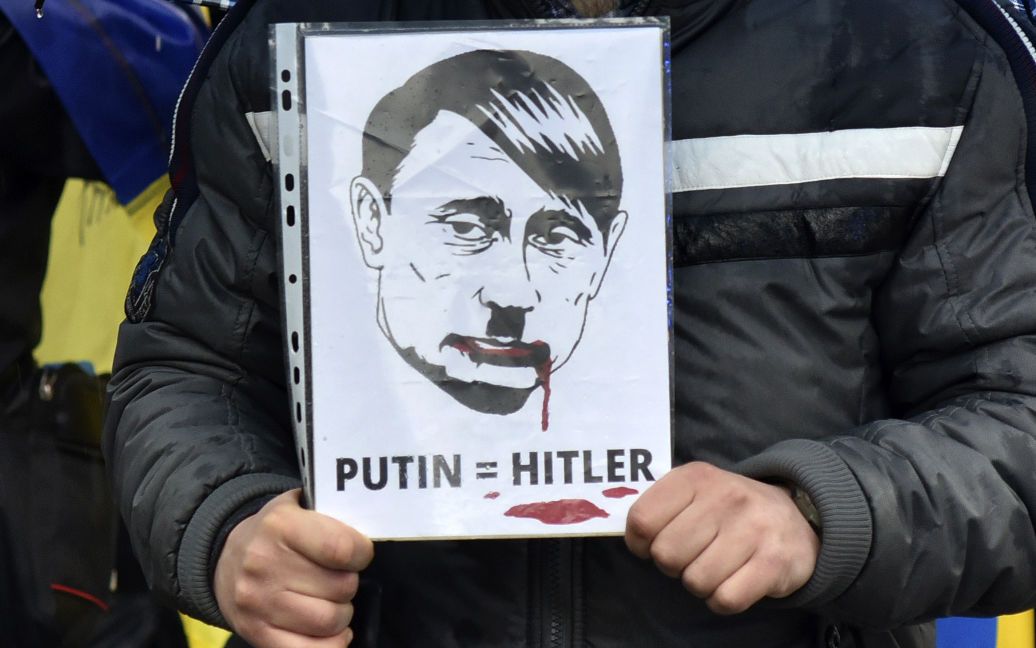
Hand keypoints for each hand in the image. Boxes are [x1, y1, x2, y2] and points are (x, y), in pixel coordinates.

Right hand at [214, 489, 373, 646]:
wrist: (226, 558)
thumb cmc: (277, 532)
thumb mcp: (298, 506)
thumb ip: (332, 514)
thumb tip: (371, 534)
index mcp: (280, 526)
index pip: (342, 548)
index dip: (362, 554)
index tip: (359, 554)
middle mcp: (265, 563)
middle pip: (341, 587)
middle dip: (349, 583)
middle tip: (339, 577)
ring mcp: (259, 602)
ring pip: (329, 621)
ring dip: (341, 614)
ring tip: (331, 600)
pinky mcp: (256, 632)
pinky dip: (331, 644)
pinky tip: (331, 631)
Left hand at [625, 462, 819, 614]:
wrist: (796, 517)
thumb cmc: (728, 510)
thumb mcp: (695, 492)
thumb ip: (660, 506)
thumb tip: (633, 537)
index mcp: (697, 477)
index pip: (642, 520)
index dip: (639, 542)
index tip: (652, 544)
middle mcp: (726, 497)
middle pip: (666, 555)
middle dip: (672, 565)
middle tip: (692, 555)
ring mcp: (753, 529)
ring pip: (695, 581)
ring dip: (699, 583)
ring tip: (716, 566)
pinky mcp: (774, 562)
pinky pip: (726, 599)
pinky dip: (723, 599)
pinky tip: (734, 581)